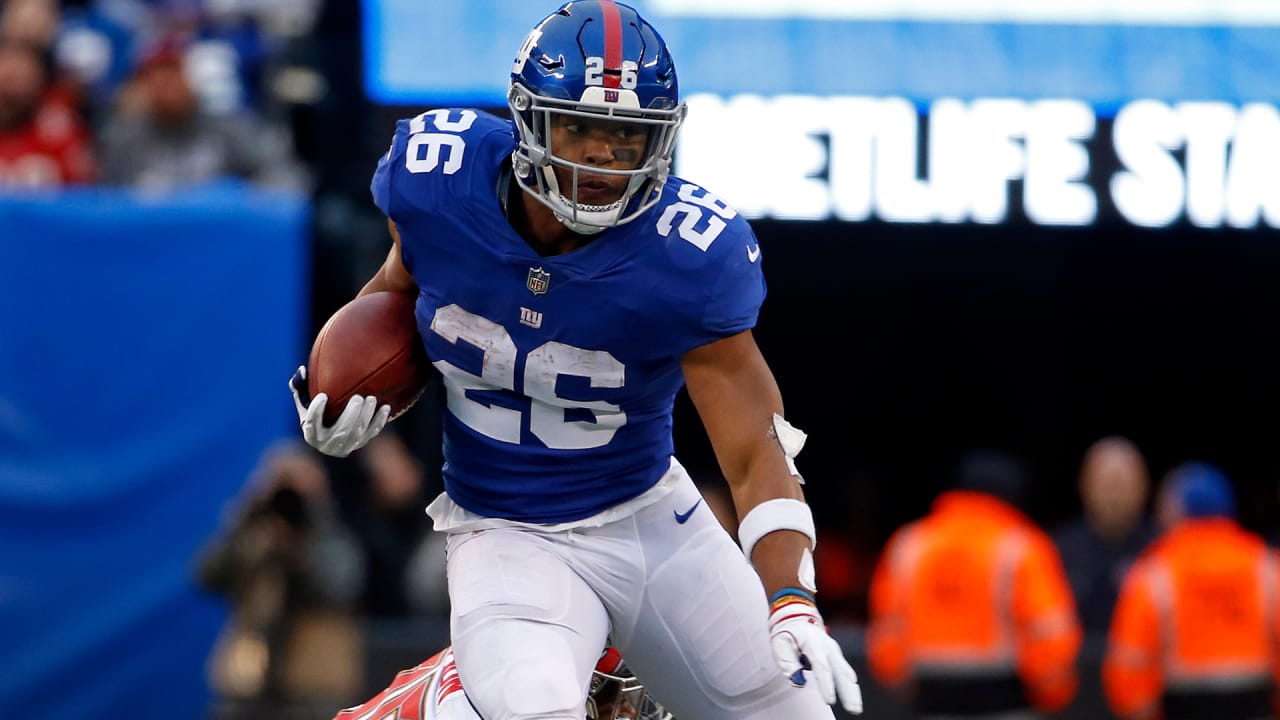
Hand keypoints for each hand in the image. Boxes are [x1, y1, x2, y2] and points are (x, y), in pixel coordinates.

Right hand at [289, 366, 390, 457]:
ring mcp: (345, 447)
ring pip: (358, 433)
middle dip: (351, 415)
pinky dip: (379, 421)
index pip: (312, 423)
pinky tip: (385, 407)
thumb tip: (302, 370)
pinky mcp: (359, 444)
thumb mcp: (304, 402)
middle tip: (358, 397)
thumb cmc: (316, 412)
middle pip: (341, 431)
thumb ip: (300, 387)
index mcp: (311, 433)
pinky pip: (371, 434)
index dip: (317, 411)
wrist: (330, 435)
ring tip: (371, 399)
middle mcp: (327, 444)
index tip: (323, 396)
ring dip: (366, 416)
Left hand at [769, 600, 862, 714]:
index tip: (830, 700)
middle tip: (853, 709)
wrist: (797, 616)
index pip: (821, 667)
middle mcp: (828, 647)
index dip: (827, 685)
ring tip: (855, 708)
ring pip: (847, 672)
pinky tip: (853, 697)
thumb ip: (788, 664)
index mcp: (813, 643)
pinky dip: (850, 685)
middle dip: (848, 692)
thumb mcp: (779, 646)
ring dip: (852, 691)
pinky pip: (845, 671)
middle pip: (841, 671)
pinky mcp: (836, 656)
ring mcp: (834, 651)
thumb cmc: (788, 633)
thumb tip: (798, 681)